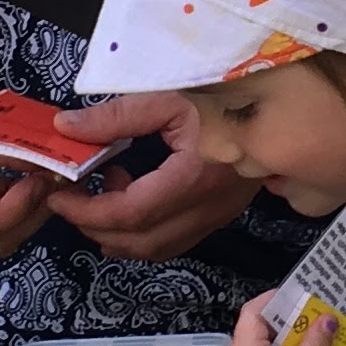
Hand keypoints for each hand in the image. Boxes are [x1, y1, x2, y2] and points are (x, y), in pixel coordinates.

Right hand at [0, 79, 57, 257]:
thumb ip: (6, 151)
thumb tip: (51, 166)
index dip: (14, 208)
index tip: (41, 181)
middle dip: (30, 210)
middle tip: (60, 177)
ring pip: (1, 237)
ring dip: (31, 210)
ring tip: (52, 177)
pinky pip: (0, 226)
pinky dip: (22, 206)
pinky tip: (35, 180)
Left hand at [49, 93, 253, 261]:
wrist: (285, 109)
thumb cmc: (229, 95)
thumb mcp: (170, 96)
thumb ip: (117, 116)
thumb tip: (66, 128)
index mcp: (194, 179)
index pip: (131, 214)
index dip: (89, 211)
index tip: (61, 195)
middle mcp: (207, 208)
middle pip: (141, 242)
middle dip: (96, 227)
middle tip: (72, 199)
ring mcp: (217, 217)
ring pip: (157, 250)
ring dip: (119, 235)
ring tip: (103, 195)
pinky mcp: (220, 216)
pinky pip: (174, 241)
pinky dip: (143, 233)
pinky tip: (133, 200)